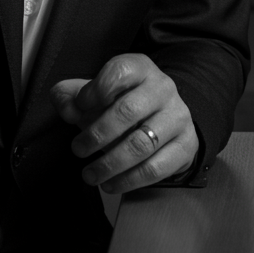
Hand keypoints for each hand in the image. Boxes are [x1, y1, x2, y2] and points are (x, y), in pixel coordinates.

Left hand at [50, 53, 198, 193]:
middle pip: (128, 111)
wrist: (164, 122)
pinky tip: (110, 184)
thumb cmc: (123, 105)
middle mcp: (163, 88)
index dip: (95, 91)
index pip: (119, 72)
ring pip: (141, 143)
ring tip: (89, 174)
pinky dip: (128, 180)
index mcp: (140, 68)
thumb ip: (71, 96)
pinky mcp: (186, 145)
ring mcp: (178, 116)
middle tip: (78, 149)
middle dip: (97, 134)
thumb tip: (67, 108)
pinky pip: (155, 168)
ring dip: (109, 164)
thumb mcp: (96, 94)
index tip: (78, 109)